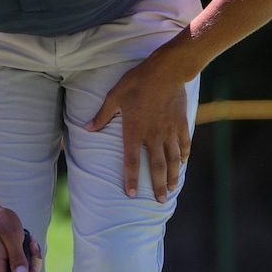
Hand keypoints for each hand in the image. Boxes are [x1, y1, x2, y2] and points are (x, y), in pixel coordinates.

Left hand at [85, 50, 191, 202]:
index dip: (130, 180)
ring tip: (171, 189)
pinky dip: (184, 156)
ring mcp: (169, 131)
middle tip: (159, 201)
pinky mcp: (181, 124)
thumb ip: (102, 115)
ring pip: (173, 160)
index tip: (130, 194)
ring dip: (173, 176)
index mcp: (134, 131)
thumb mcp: (114, 96)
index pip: (131, 162)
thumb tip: (87, 128)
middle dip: (158, 187)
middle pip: (157, 168)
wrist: (167, 70)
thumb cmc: (137, 82)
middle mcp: (153, 136)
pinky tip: (183, 164)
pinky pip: (184, 144)